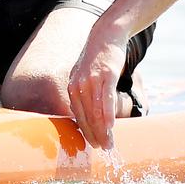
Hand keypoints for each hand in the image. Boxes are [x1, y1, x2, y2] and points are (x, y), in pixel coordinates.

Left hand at [67, 34, 126, 149]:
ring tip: (109, 144)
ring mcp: (92, 80)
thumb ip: (85, 93)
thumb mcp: (85, 75)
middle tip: (104, 149)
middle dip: (94, 135)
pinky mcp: (106, 75)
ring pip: (96, 111)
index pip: (78, 115)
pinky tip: (111, 126)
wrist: (106, 35)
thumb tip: (88, 112)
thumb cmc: (98, 58)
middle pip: (86, 116)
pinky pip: (106, 98)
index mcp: (73, 87)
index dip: (86, 132)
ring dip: (102, 130)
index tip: (93, 144)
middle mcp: (79, 85)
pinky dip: (107, 114)